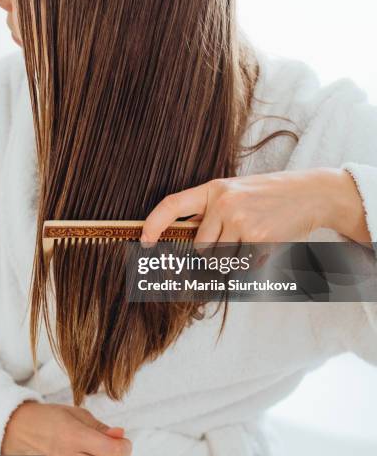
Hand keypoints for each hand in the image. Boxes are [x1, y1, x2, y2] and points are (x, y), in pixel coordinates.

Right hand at [1, 401, 131, 455]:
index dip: (125, 447)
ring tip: (93, 454)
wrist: (16, 433)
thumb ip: (99, 427)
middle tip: (112, 450)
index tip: (124, 443)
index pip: (114, 451)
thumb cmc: (47, 419)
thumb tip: (120, 435)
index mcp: (75, 436)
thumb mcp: (75, 414)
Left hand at [141, 168, 370, 244]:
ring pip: (222, 261)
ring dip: (236, 258)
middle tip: (239, 236)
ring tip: (255, 236)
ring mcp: (240, 221)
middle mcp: (223, 203)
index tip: (145, 240)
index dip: (153, 224)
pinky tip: (266, 243)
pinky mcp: (258, 239)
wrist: (308, 193)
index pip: (172, 205)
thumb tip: (186, 239)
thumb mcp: (236, 192)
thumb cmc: (269, 195)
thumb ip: (210, 212)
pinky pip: (243, 266)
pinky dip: (253, 263)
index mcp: (214, 189)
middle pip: (201, 248)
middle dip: (216, 251)